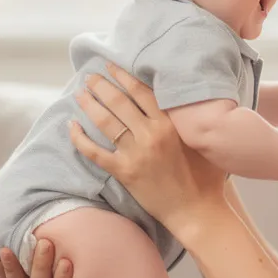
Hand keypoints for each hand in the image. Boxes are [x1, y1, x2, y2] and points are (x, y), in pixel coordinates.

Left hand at [69, 63, 229, 232]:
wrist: (196, 210)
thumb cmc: (205, 176)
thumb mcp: (200, 140)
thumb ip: (184, 120)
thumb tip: (174, 101)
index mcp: (169, 124)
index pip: (141, 92)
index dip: (123, 76)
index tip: (111, 66)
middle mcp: (150, 135)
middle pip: (119, 102)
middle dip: (101, 86)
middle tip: (90, 77)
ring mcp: (135, 154)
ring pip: (105, 122)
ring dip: (89, 105)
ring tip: (80, 94)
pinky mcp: (124, 172)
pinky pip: (95, 152)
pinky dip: (80, 139)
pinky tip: (72, 126)